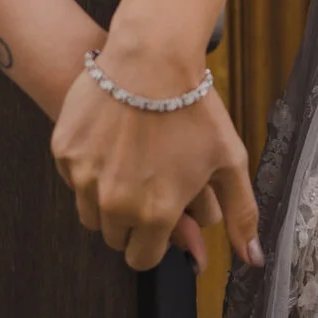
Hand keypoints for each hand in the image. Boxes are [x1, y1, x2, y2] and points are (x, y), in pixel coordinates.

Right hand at [51, 51, 261, 272]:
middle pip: (115, 237)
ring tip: (128, 166)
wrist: (151, 58)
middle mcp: (116, 204)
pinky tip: (109, 143)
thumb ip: (240, 214)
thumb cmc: (193, 108)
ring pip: (90, 212)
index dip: (154, 242)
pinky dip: (87, 168)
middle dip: (131, 221)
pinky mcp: (64, 152)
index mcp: (155, 214)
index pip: (143, 259)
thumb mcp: (229, 161)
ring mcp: (85, 178)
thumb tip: (252, 258)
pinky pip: (72, 178)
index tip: (160, 220)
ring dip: (106, 200)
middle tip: (147, 185)